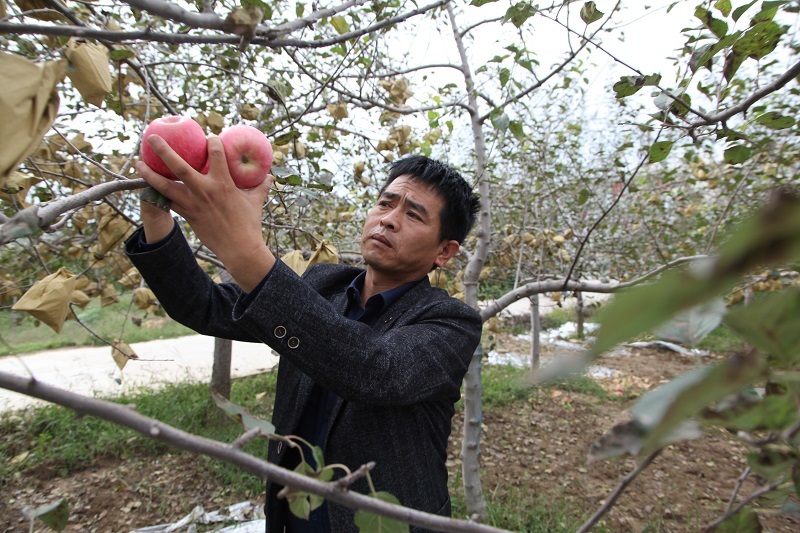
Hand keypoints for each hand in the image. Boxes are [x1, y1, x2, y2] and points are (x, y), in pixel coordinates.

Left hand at [137, 134, 275, 291]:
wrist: (239, 248)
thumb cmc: (249, 224)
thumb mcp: (256, 201)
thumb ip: (260, 186)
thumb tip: (268, 176)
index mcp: (223, 183)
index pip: (215, 153)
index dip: (211, 140)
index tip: (209, 137)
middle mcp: (205, 191)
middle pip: (179, 167)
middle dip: (164, 150)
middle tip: (152, 138)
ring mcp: (193, 204)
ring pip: (165, 186)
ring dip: (150, 174)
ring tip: (139, 163)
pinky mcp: (188, 215)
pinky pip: (168, 202)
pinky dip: (157, 194)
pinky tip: (148, 187)